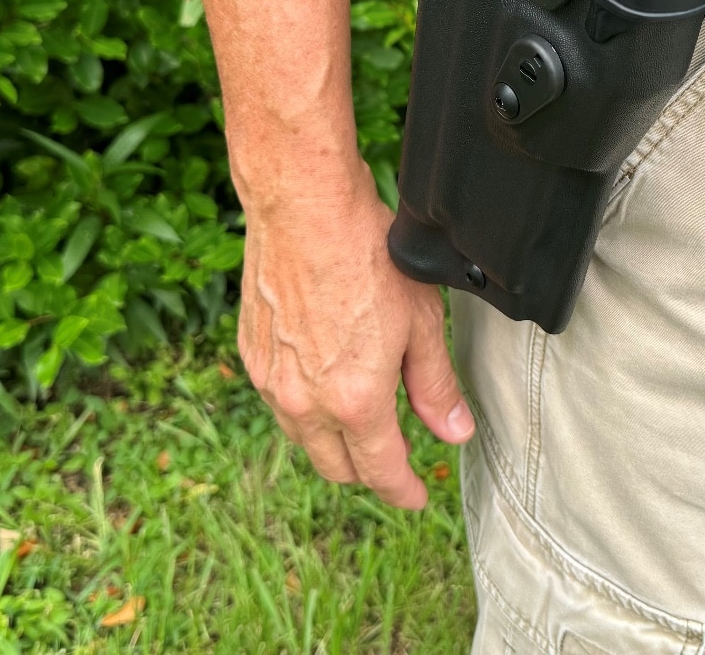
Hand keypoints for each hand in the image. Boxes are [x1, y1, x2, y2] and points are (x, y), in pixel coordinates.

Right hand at [236, 164, 473, 507]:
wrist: (304, 209)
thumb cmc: (368, 255)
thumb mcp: (422, 322)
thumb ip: (435, 385)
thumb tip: (453, 432)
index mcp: (353, 401)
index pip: (379, 470)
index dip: (402, 490)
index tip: (416, 495)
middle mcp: (304, 402)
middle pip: (337, 466)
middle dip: (368, 470)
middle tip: (394, 457)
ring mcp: (270, 381)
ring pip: (304, 437)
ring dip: (334, 439)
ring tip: (363, 418)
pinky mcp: (250, 355)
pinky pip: (279, 402)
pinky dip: (305, 406)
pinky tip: (326, 379)